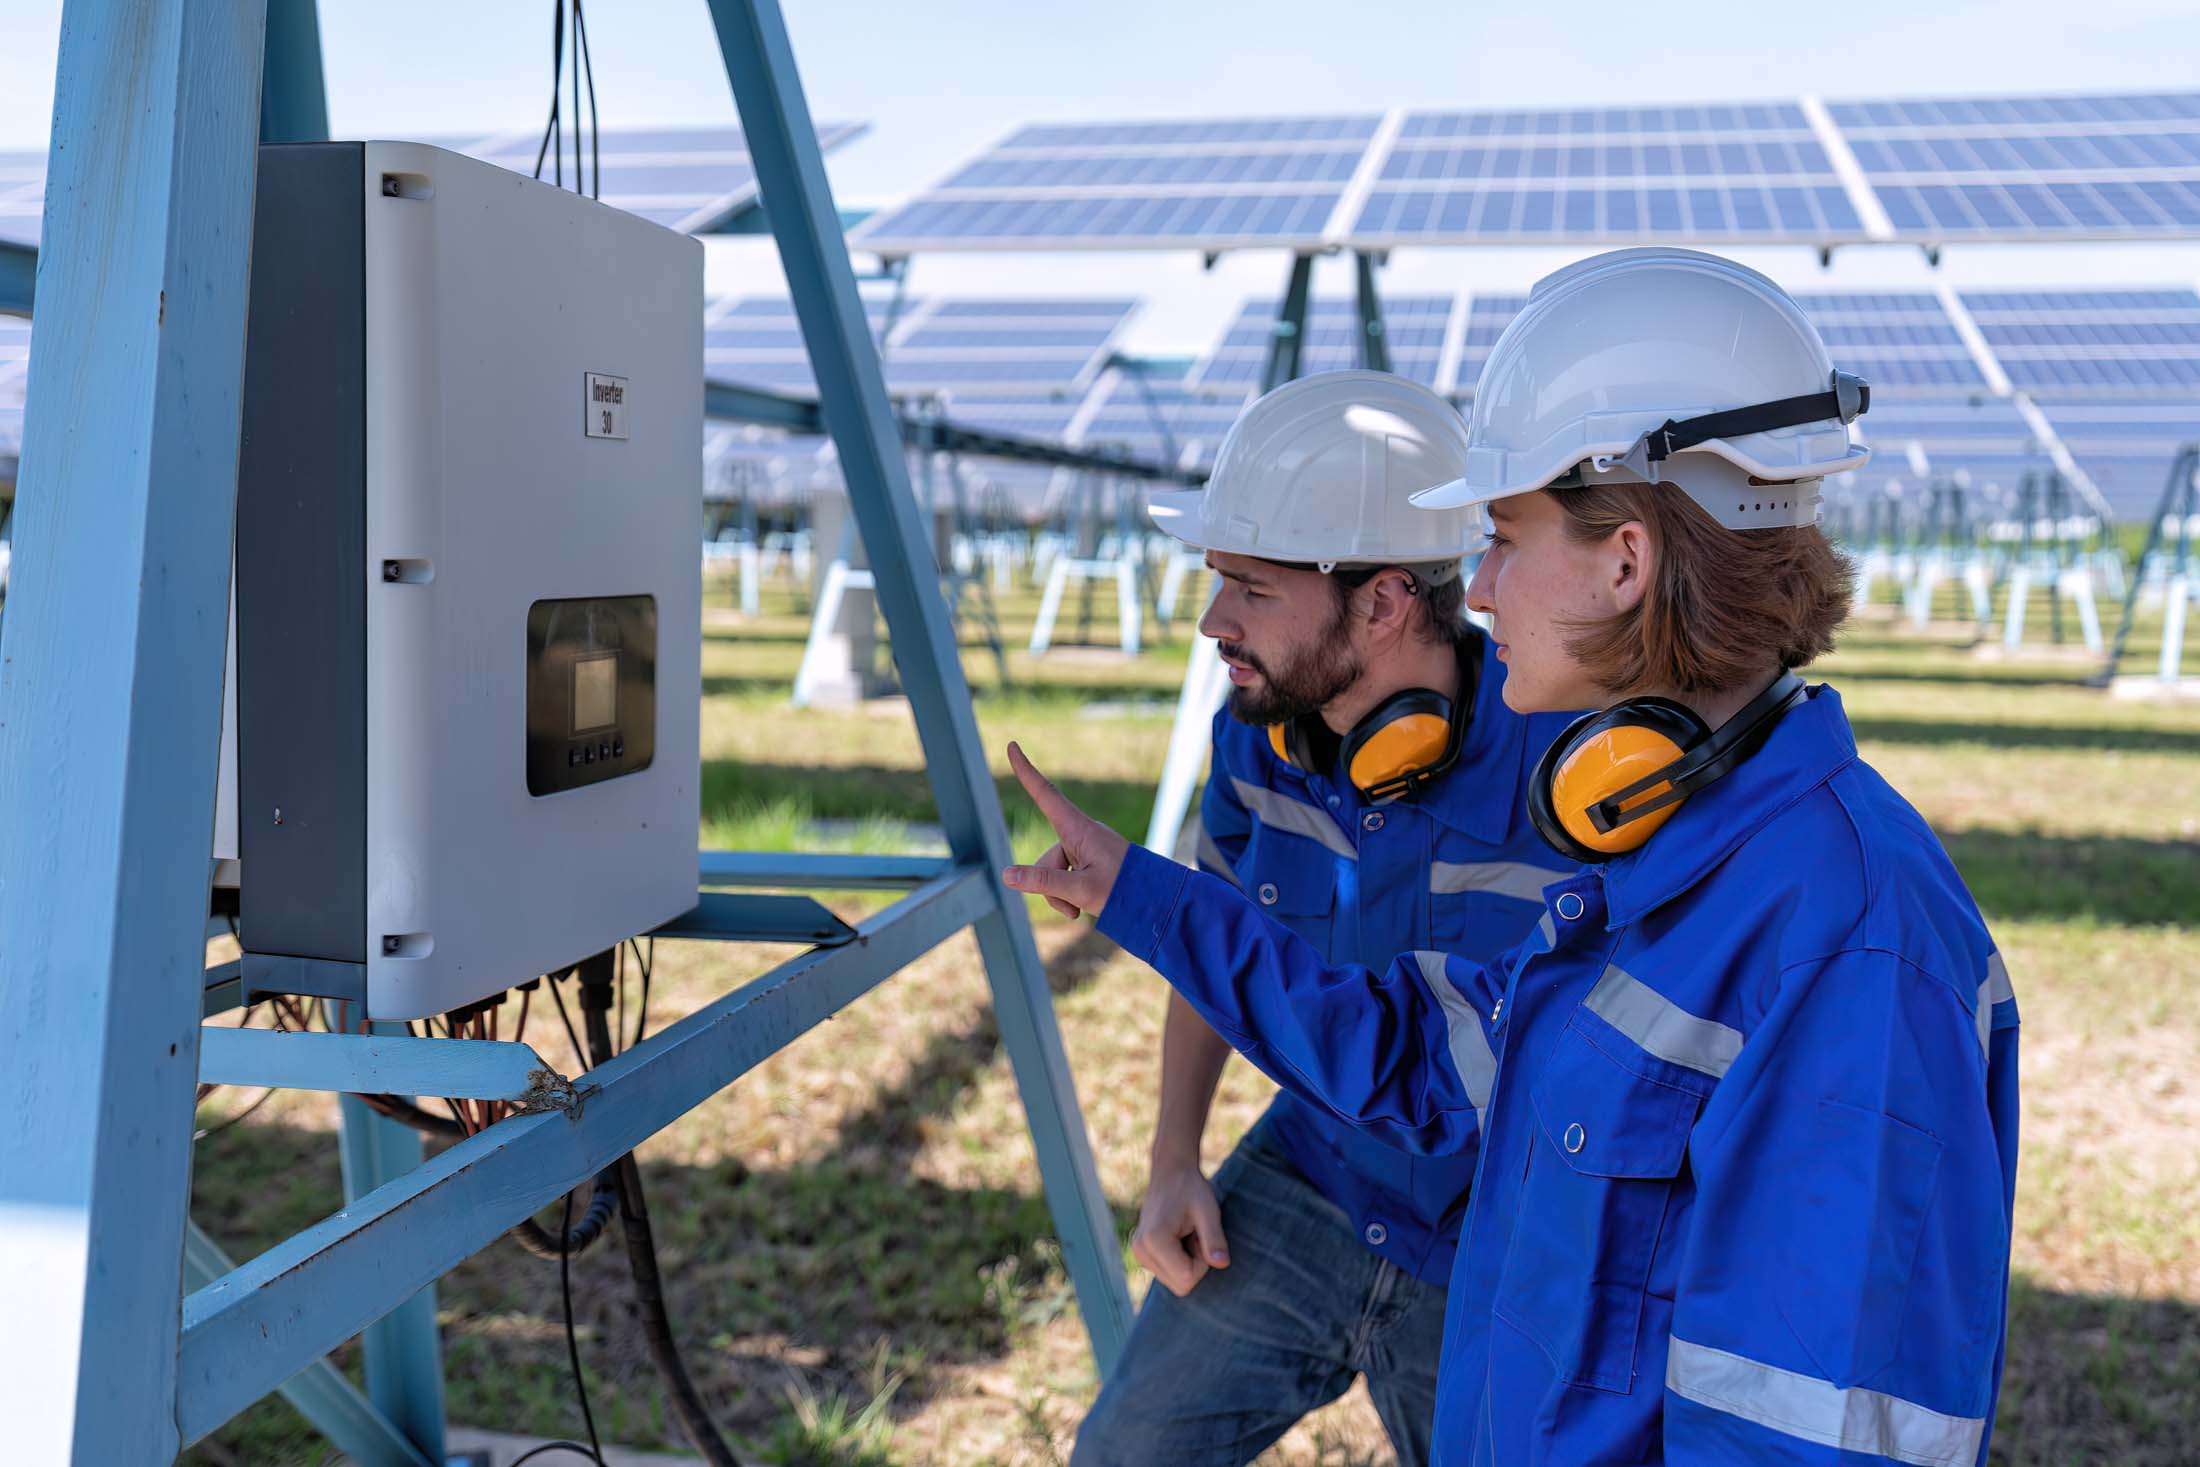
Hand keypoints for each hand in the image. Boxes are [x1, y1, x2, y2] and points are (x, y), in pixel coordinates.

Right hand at [1000, 742, 1129, 918]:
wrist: (1160, 901)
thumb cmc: (1126, 890)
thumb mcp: (1082, 889)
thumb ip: (1044, 882)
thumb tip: (1006, 874)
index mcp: (1079, 829)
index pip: (1046, 794)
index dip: (1026, 771)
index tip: (1013, 745)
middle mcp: (1080, 834)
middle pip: (1046, 856)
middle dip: (1050, 885)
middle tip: (1074, 907)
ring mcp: (1086, 848)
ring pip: (1055, 871)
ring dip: (1062, 895)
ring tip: (1082, 909)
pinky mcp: (1090, 861)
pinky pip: (1067, 877)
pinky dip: (1070, 894)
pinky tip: (1084, 907)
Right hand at [1132, 1162, 1230, 1296]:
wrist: (1170, 1172)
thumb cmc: (1190, 1188)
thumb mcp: (1208, 1210)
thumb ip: (1214, 1238)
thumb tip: (1222, 1264)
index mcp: (1153, 1241)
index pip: (1187, 1279)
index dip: (1203, 1262)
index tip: (1201, 1235)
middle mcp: (1140, 1251)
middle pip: (1180, 1285)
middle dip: (1195, 1264)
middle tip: (1195, 1234)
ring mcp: (1139, 1254)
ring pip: (1175, 1282)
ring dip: (1187, 1262)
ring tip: (1186, 1233)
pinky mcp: (1142, 1254)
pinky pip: (1169, 1273)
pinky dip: (1179, 1260)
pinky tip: (1179, 1237)